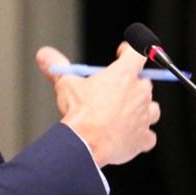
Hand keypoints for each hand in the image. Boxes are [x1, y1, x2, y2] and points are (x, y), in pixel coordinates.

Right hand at [36, 43, 160, 166]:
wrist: (85, 143)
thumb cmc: (79, 112)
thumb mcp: (65, 84)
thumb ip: (56, 66)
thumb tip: (44, 54)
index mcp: (124, 74)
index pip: (138, 51)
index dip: (130, 50)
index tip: (122, 54)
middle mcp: (140, 93)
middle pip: (144, 82)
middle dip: (131, 85)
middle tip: (114, 92)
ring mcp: (145, 116)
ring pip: (151, 109)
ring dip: (141, 110)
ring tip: (124, 114)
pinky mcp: (144, 138)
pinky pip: (149, 136)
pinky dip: (141, 136)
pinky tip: (129, 136)